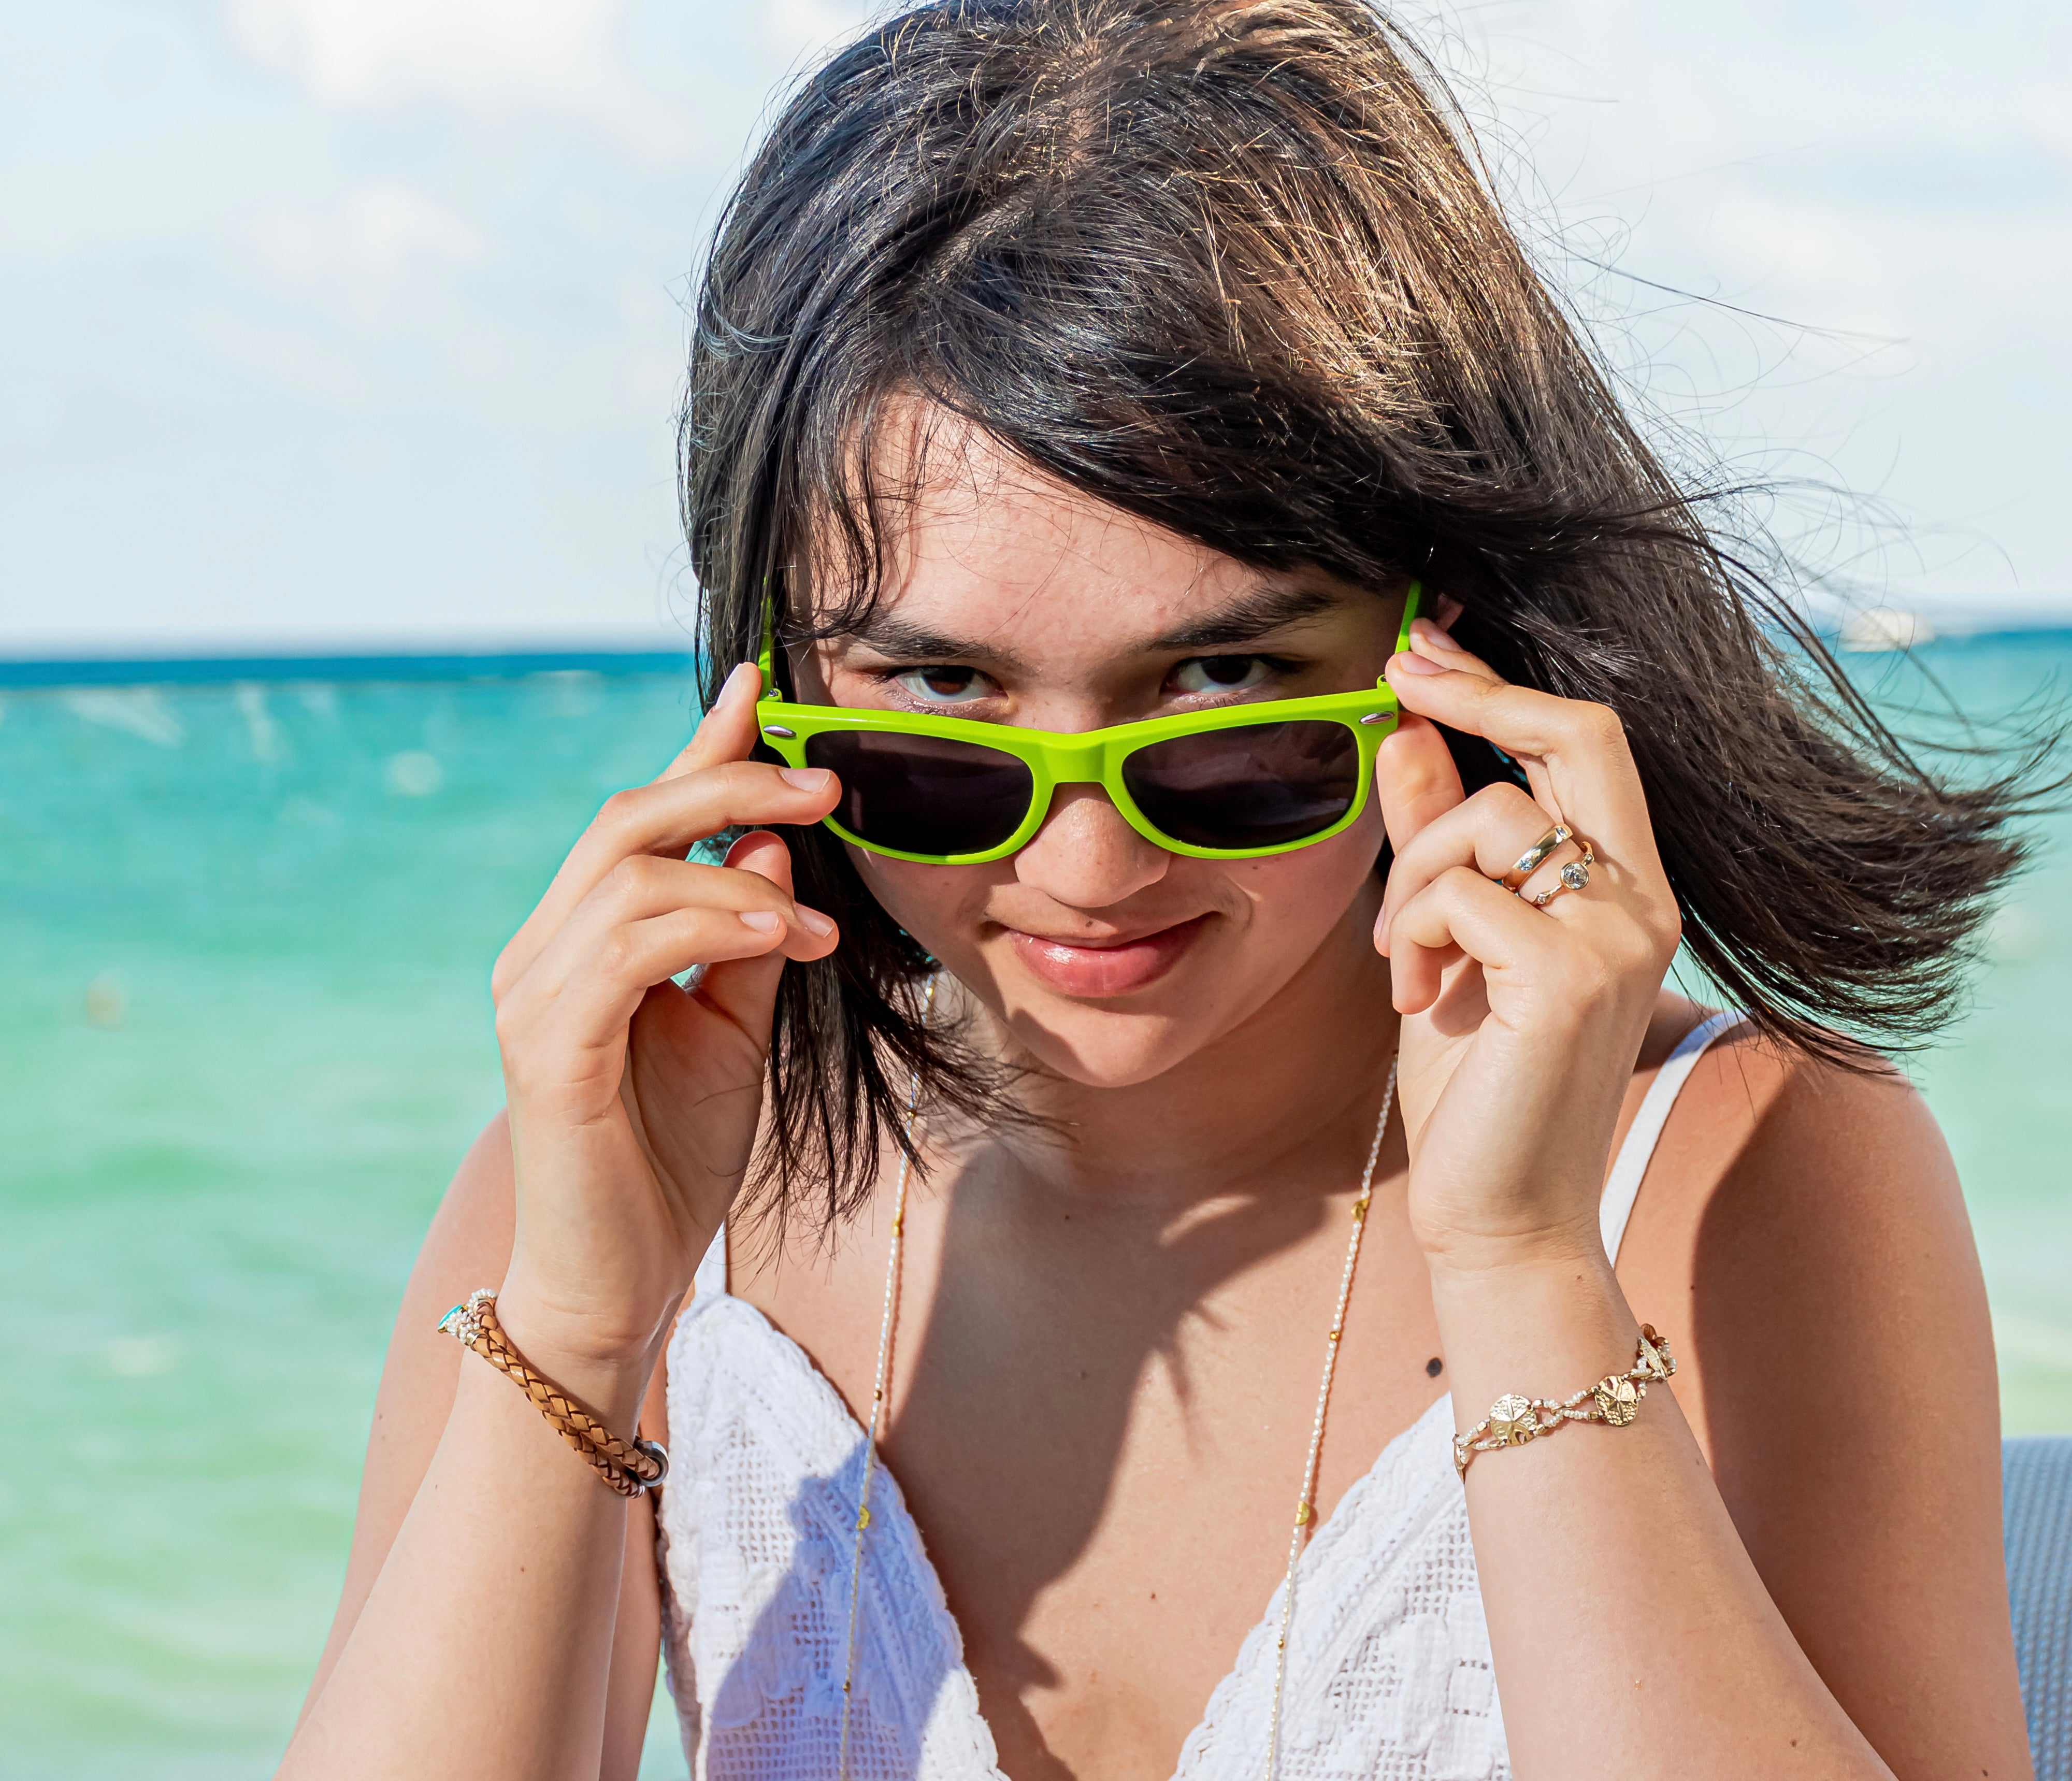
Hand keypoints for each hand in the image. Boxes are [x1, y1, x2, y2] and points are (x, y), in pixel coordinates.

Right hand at [486, 663, 843, 1371]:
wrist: (618, 1278)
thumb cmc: (671, 1156)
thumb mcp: (733, 1032)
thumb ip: (748, 940)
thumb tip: (771, 843)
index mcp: (583, 939)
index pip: (643, 820)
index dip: (701, 748)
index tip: (764, 688)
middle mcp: (542, 951)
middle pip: (628, 821)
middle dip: (728, 786)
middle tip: (823, 788)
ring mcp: (533, 995)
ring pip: (630, 877)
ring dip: (737, 879)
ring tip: (814, 924)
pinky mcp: (546, 1048)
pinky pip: (626, 950)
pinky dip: (707, 927)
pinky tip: (775, 940)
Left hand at [1373, 619, 1681, 1274]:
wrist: (1497, 1213)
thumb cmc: (1473, 1082)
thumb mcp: (1447, 941)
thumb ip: (1438, 840)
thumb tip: (1412, 733)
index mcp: (1625, 889)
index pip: (1588, 743)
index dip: (1502, 685)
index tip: (1423, 651)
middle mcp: (1643, 903)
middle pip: (1579, 736)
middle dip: (1479, 691)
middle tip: (1398, 673)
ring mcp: (1617, 938)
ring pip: (1488, 818)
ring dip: (1411, 875)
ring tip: (1403, 958)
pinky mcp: (1573, 978)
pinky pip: (1461, 892)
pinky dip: (1411, 931)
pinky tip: (1414, 998)